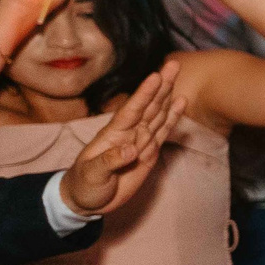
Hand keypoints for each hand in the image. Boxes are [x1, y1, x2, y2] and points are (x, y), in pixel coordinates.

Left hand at [63, 61, 186, 216]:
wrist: (87, 200)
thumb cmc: (84, 185)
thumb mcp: (92, 175)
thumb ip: (109, 161)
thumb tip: (131, 149)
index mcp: (113, 135)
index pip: (131, 111)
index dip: (144, 94)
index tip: (155, 77)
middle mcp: (129, 133)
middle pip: (148, 106)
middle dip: (161, 85)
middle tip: (173, 64)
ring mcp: (140, 140)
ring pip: (157, 113)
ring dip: (168, 94)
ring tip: (176, 74)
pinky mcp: (149, 152)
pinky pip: (164, 131)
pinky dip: (173, 116)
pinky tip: (181, 102)